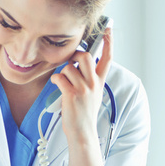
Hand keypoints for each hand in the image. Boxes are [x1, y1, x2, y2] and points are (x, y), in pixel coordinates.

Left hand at [50, 27, 112, 165]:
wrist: (82, 133)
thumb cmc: (84, 116)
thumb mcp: (92, 97)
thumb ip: (90, 82)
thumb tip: (78, 68)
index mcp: (100, 83)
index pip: (108, 59)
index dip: (108, 44)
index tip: (108, 32)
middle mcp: (93, 84)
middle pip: (86, 56)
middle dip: (76, 56)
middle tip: (71, 61)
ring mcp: (83, 89)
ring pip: (70, 67)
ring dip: (62, 73)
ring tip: (62, 83)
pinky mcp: (71, 94)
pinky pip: (60, 77)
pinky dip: (55, 79)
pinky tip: (56, 85)